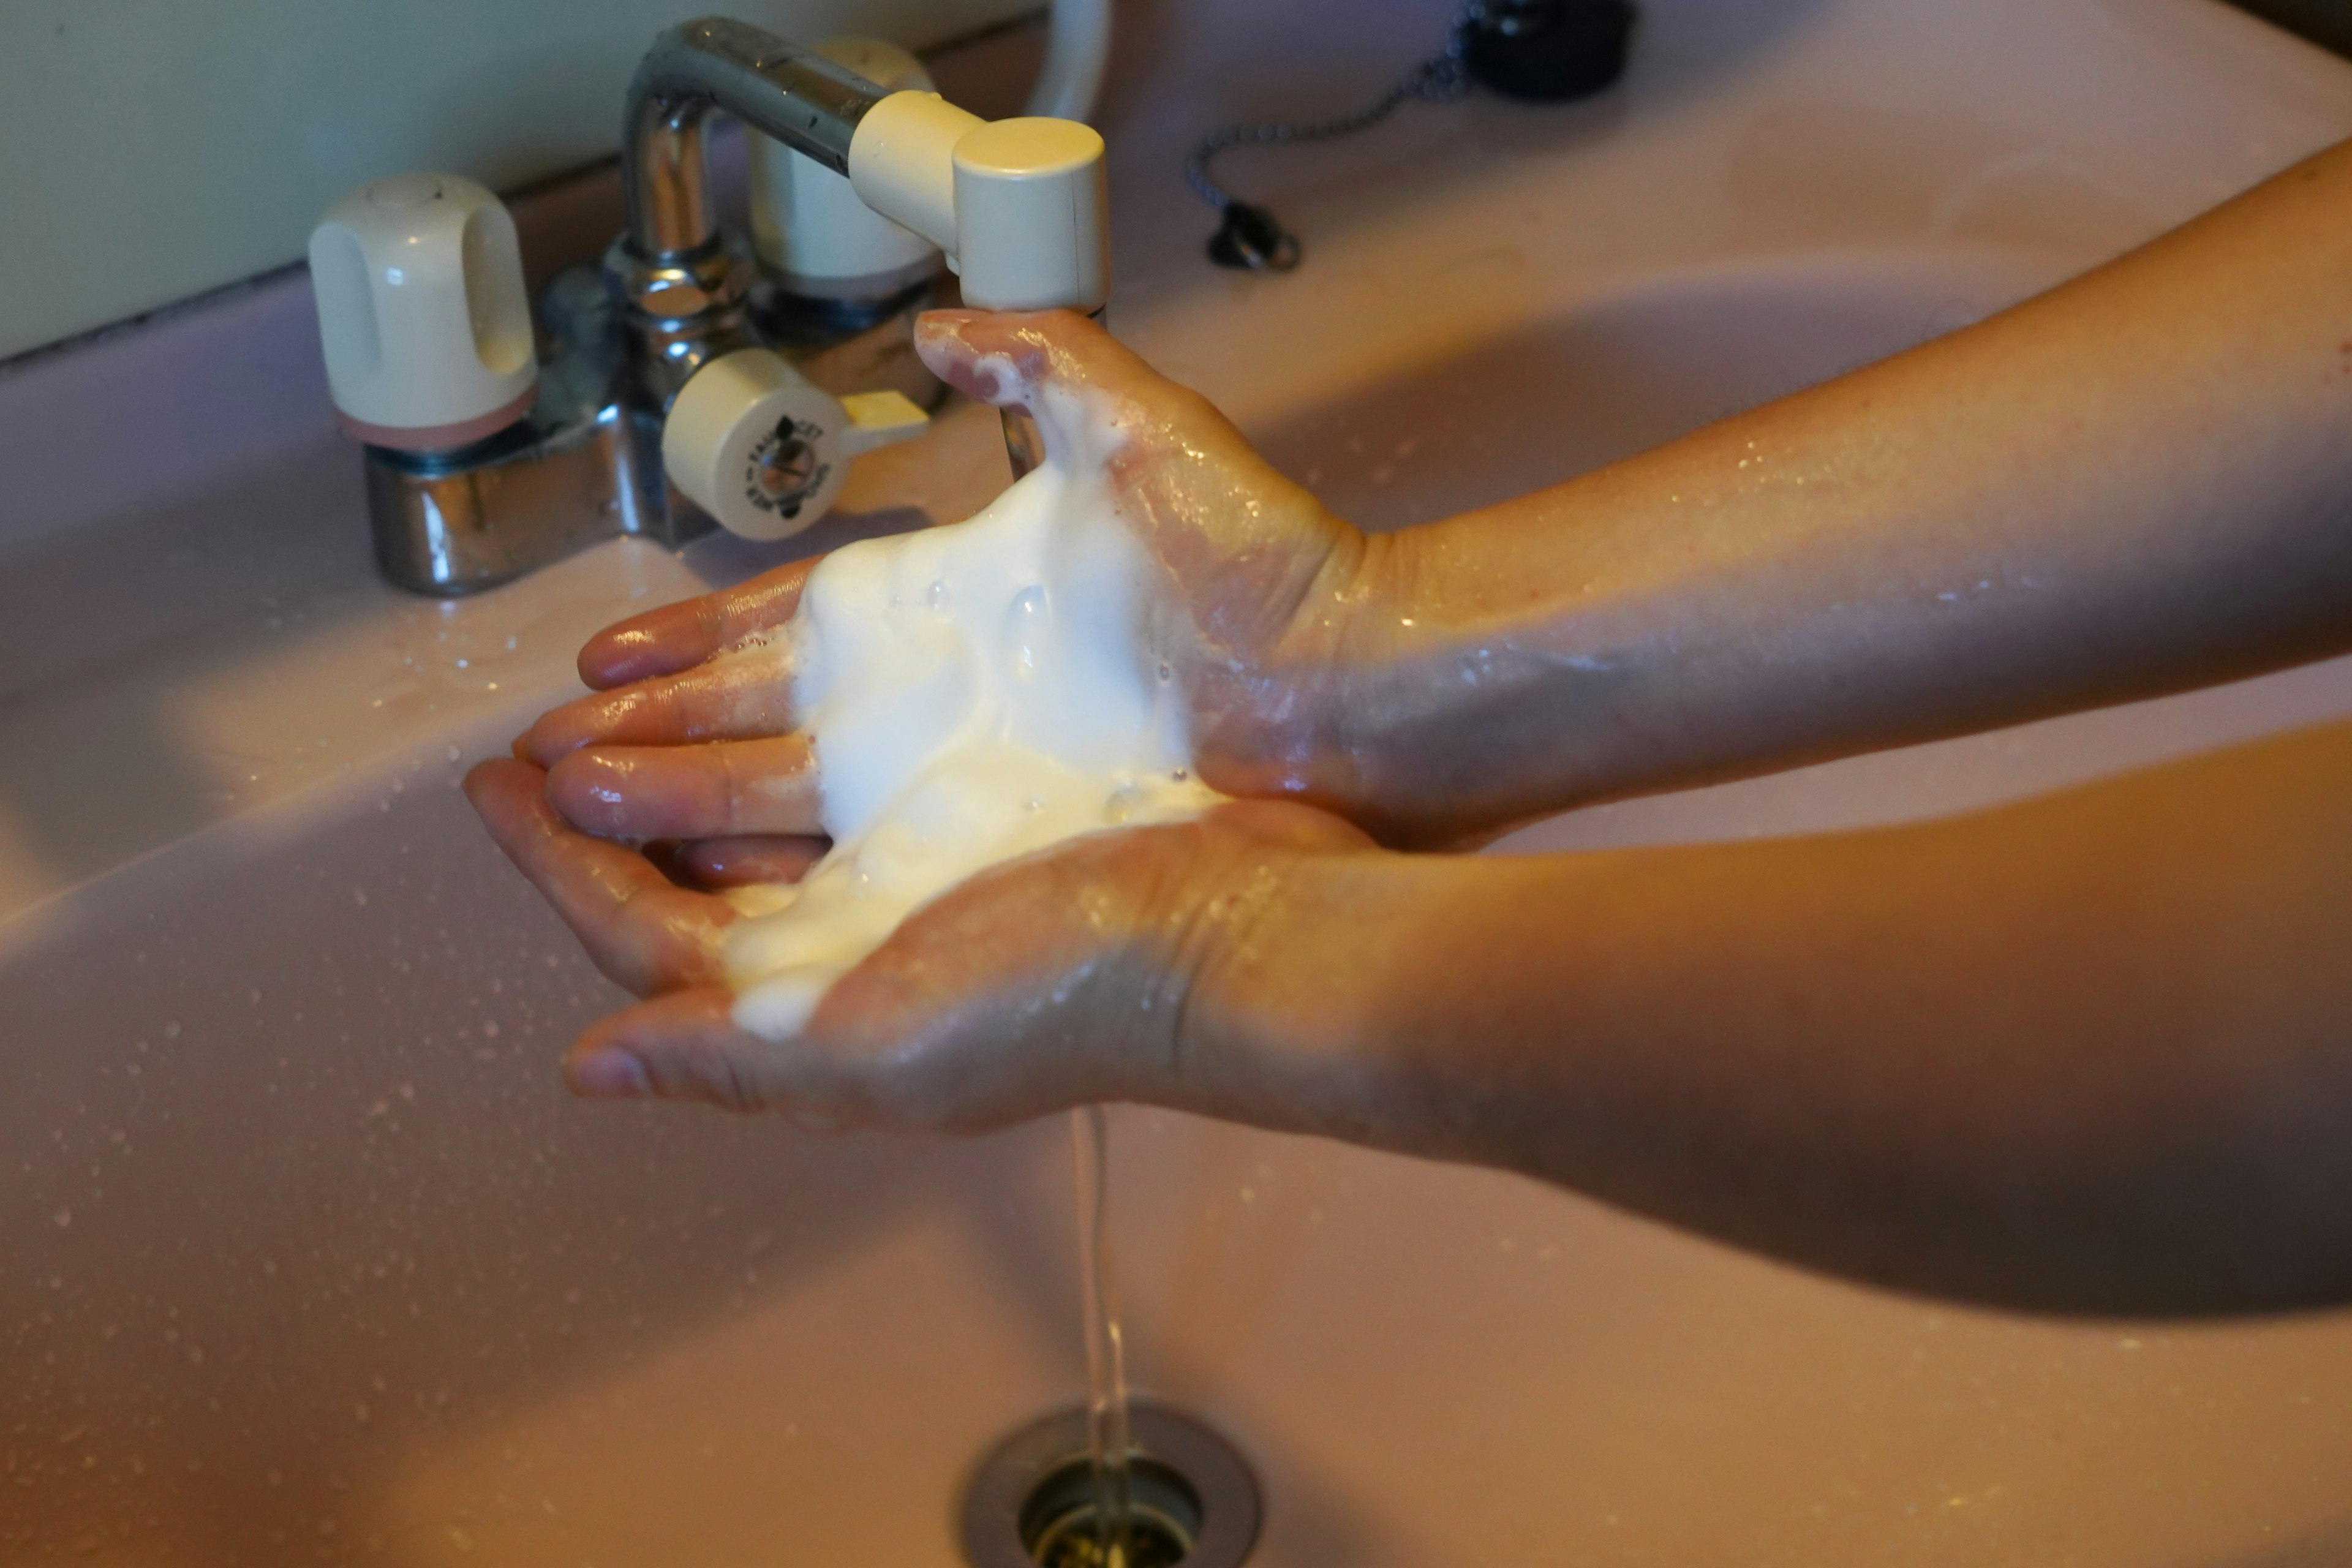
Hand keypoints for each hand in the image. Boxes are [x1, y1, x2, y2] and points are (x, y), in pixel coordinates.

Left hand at [466, 754, 1371, 1129]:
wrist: (1234, 929)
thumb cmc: (1058, 997)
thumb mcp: (877, 1044)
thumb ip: (729, 1057)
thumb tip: (586, 1067)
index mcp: (806, 1015)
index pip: (641, 936)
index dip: (555, 867)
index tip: (492, 783)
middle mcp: (841, 954)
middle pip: (686, 880)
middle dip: (604, 810)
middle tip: (540, 729)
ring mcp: (904, 887)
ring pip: (753, 818)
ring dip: (679, 762)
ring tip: (617, 693)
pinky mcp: (965, 824)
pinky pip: (838, 775)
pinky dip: (784, 732)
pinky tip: (765, 687)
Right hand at [512, 307, 1392, 844]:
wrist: (1353, 691)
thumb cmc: (1265, 569)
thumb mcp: (1135, 433)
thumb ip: (1037, 363)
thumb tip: (943, 331)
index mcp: (956, 621)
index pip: (793, 635)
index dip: (695, 642)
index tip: (604, 653)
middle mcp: (945, 723)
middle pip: (757, 735)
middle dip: (644, 743)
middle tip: (541, 757)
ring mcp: (963, 806)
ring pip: (775, 822)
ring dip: (667, 819)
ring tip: (564, 817)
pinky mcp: (983, 878)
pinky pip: (841, 898)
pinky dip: (751, 908)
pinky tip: (672, 922)